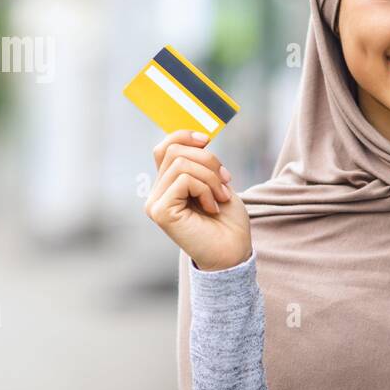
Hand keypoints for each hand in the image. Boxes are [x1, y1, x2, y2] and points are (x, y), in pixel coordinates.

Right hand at [145, 130, 252, 271]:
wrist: (233, 252)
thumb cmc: (227, 221)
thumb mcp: (216, 183)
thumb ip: (201, 163)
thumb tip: (199, 137)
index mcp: (168, 186)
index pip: (164, 148)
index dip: (184, 136)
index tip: (207, 140)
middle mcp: (157, 194)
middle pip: (175, 151)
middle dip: (208, 160)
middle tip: (226, 181)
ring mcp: (155, 203)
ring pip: (181, 164)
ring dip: (211, 178)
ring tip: (221, 197)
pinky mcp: (160, 212)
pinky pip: (184, 180)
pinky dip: (206, 189)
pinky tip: (212, 207)